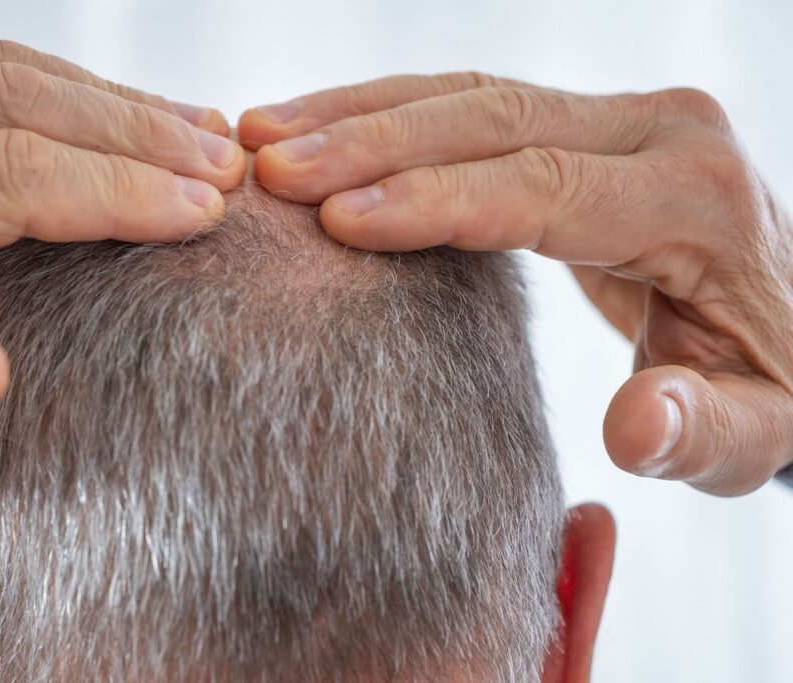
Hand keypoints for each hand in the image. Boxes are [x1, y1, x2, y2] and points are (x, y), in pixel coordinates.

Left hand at [0, 39, 244, 496]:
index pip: (6, 171)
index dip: (120, 190)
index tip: (204, 210)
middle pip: (15, 98)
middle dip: (138, 133)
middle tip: (226, 165)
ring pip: (0, 70)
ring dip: (110, 104)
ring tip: (197, 133)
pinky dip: (60, 98)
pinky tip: (113, 123)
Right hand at [241, 74, 792, 495]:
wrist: (790, 318)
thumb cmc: (766, 385)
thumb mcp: (754, 431)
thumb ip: (703, 433)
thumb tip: (637, 426)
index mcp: (694, 198)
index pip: (541, 187)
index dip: (433, 203)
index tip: (336, 218)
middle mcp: (659, 132)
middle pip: (493, 120)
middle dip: (372, 142)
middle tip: (272, 168)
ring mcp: (618, 118)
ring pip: (471, 95)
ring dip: (362, 113)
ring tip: (266, 134)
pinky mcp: (581, 126)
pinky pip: (472, 106)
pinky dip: (389, 115)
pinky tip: (321, 129)